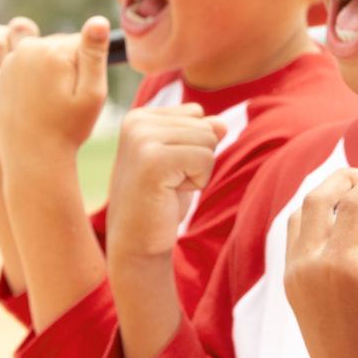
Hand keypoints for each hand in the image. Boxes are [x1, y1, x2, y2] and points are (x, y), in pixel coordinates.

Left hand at [0, 16, 109, 168]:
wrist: (32, 156)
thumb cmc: (68, 128)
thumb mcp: (92, 93)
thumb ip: (94, 54)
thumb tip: (98, 20)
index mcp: (52, 51)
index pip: (85, 43)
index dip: (90, 68)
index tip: (82, 92)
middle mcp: (28, 49)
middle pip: (63, 46)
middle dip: (71, 67)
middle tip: (68, 100)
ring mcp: (11, 60)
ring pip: (46, 55)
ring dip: (53, 72)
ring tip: (52, 102)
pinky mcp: (2, 73)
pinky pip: (29, 66)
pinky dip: (36, 80)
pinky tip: (38, 102)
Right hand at [106, 104, 227, 261]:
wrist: (137, 243)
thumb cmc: (161, 201)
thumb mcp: (184, 160)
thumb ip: (201, 134)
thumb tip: (222, 124)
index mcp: (139, 117)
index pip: (196, 114)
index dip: (193, 146)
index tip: (166, 170)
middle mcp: (136, 122)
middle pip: (205, 125)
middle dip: (197, 159)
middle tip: (167, 183)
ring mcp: (141, 139)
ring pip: (209, 140)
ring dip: (198, 171)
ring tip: (168, 188)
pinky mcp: (153, 160)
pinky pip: (205, 159)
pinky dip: (198, 181)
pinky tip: (170, 194)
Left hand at [284, 169, 357, 357]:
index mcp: (337, 266)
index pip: (353, 204)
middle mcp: (307, 269)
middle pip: (317, 200)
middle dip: (344, 179)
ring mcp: (294, 279)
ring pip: (299, 217)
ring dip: (324, 196)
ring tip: (353, 190)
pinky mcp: (291, 289)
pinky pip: (295, 239)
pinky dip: (313, 219)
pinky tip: (339, 221)